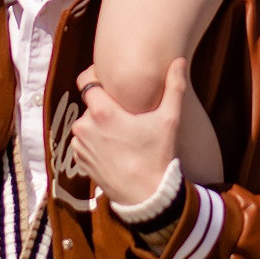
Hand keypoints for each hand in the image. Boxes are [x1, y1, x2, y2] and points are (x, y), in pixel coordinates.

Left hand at [70, 58, 185, 207]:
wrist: (147, 198)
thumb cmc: (157, 156)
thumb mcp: (169, 120)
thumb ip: (174, 87)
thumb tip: (179, 60)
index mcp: (102, 112)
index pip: (85, 80)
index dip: (96, 77)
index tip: (110, 82)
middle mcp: (85, 126)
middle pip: (91, 104)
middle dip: (105, 106)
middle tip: (126, 116)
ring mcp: (80, 146)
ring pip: (87, 123)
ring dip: (99, 125)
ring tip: (121, 135)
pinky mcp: (80, 161)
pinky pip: (84, 142)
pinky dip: (95, 142)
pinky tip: (114, 149)